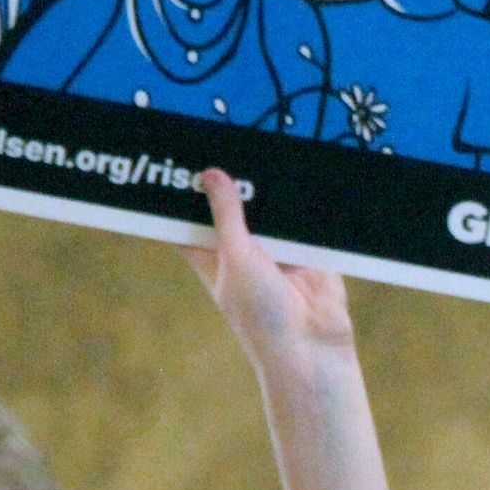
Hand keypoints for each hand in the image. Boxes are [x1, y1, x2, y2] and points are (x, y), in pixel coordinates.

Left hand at [187, 168, 350, 377]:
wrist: (312, 347)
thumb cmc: (260, 315)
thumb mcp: (237, 257)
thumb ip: (228, 215)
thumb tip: (211, 175)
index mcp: (212, 256)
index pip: (190, 220)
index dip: (183, 195)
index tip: (177, 161)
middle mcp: (242, 252)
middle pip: (232, 207)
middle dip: (233, 183)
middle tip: (226, 143)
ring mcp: (277, 251)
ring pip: (269, 211)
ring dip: (271, 193)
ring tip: (264, 152)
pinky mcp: (309, 252)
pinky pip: (305, 221)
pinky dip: (303, 206)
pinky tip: (300, 179)